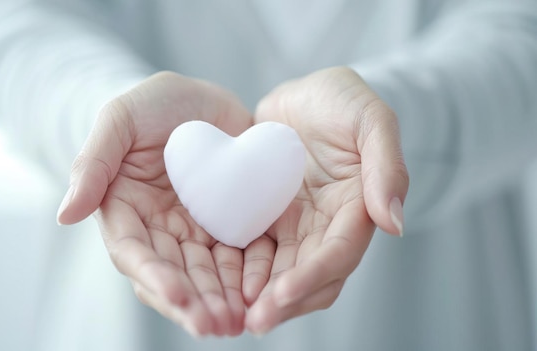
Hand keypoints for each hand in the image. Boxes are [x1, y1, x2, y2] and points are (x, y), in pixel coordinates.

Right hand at [56, 72, 252, 336]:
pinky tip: (263, 294)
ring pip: (207, 275)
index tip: (178, 296)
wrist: (198, 98)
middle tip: (217, 325)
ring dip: (221, 301)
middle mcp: (160, 229)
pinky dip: (249, 278)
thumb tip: (64, 216)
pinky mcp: (230, 224)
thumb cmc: (151, 105)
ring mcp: (196, 230)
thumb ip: (92, 164)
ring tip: (240, 323)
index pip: (135, 252)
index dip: (155, 276)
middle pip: (174, 274)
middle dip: (194, 303)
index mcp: (126, 211)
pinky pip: (240, 256)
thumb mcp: (119, 120)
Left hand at [242, 67, 408, 333]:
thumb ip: (387, 167)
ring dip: (261, 297)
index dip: (312, 276)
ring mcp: (296, 224)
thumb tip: (395, 224)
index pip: (338, 254)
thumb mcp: (371, 120)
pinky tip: (221, 283)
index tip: (281, 294)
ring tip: (234, 314)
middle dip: (284, 302)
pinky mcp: (268, 216)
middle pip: (309, 275)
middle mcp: (326, 225)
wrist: (307, 94)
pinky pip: (254, 250)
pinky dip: (242, 271)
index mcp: (356, 208)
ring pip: (281, 272)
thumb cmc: (344, 101)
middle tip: (252, 322)